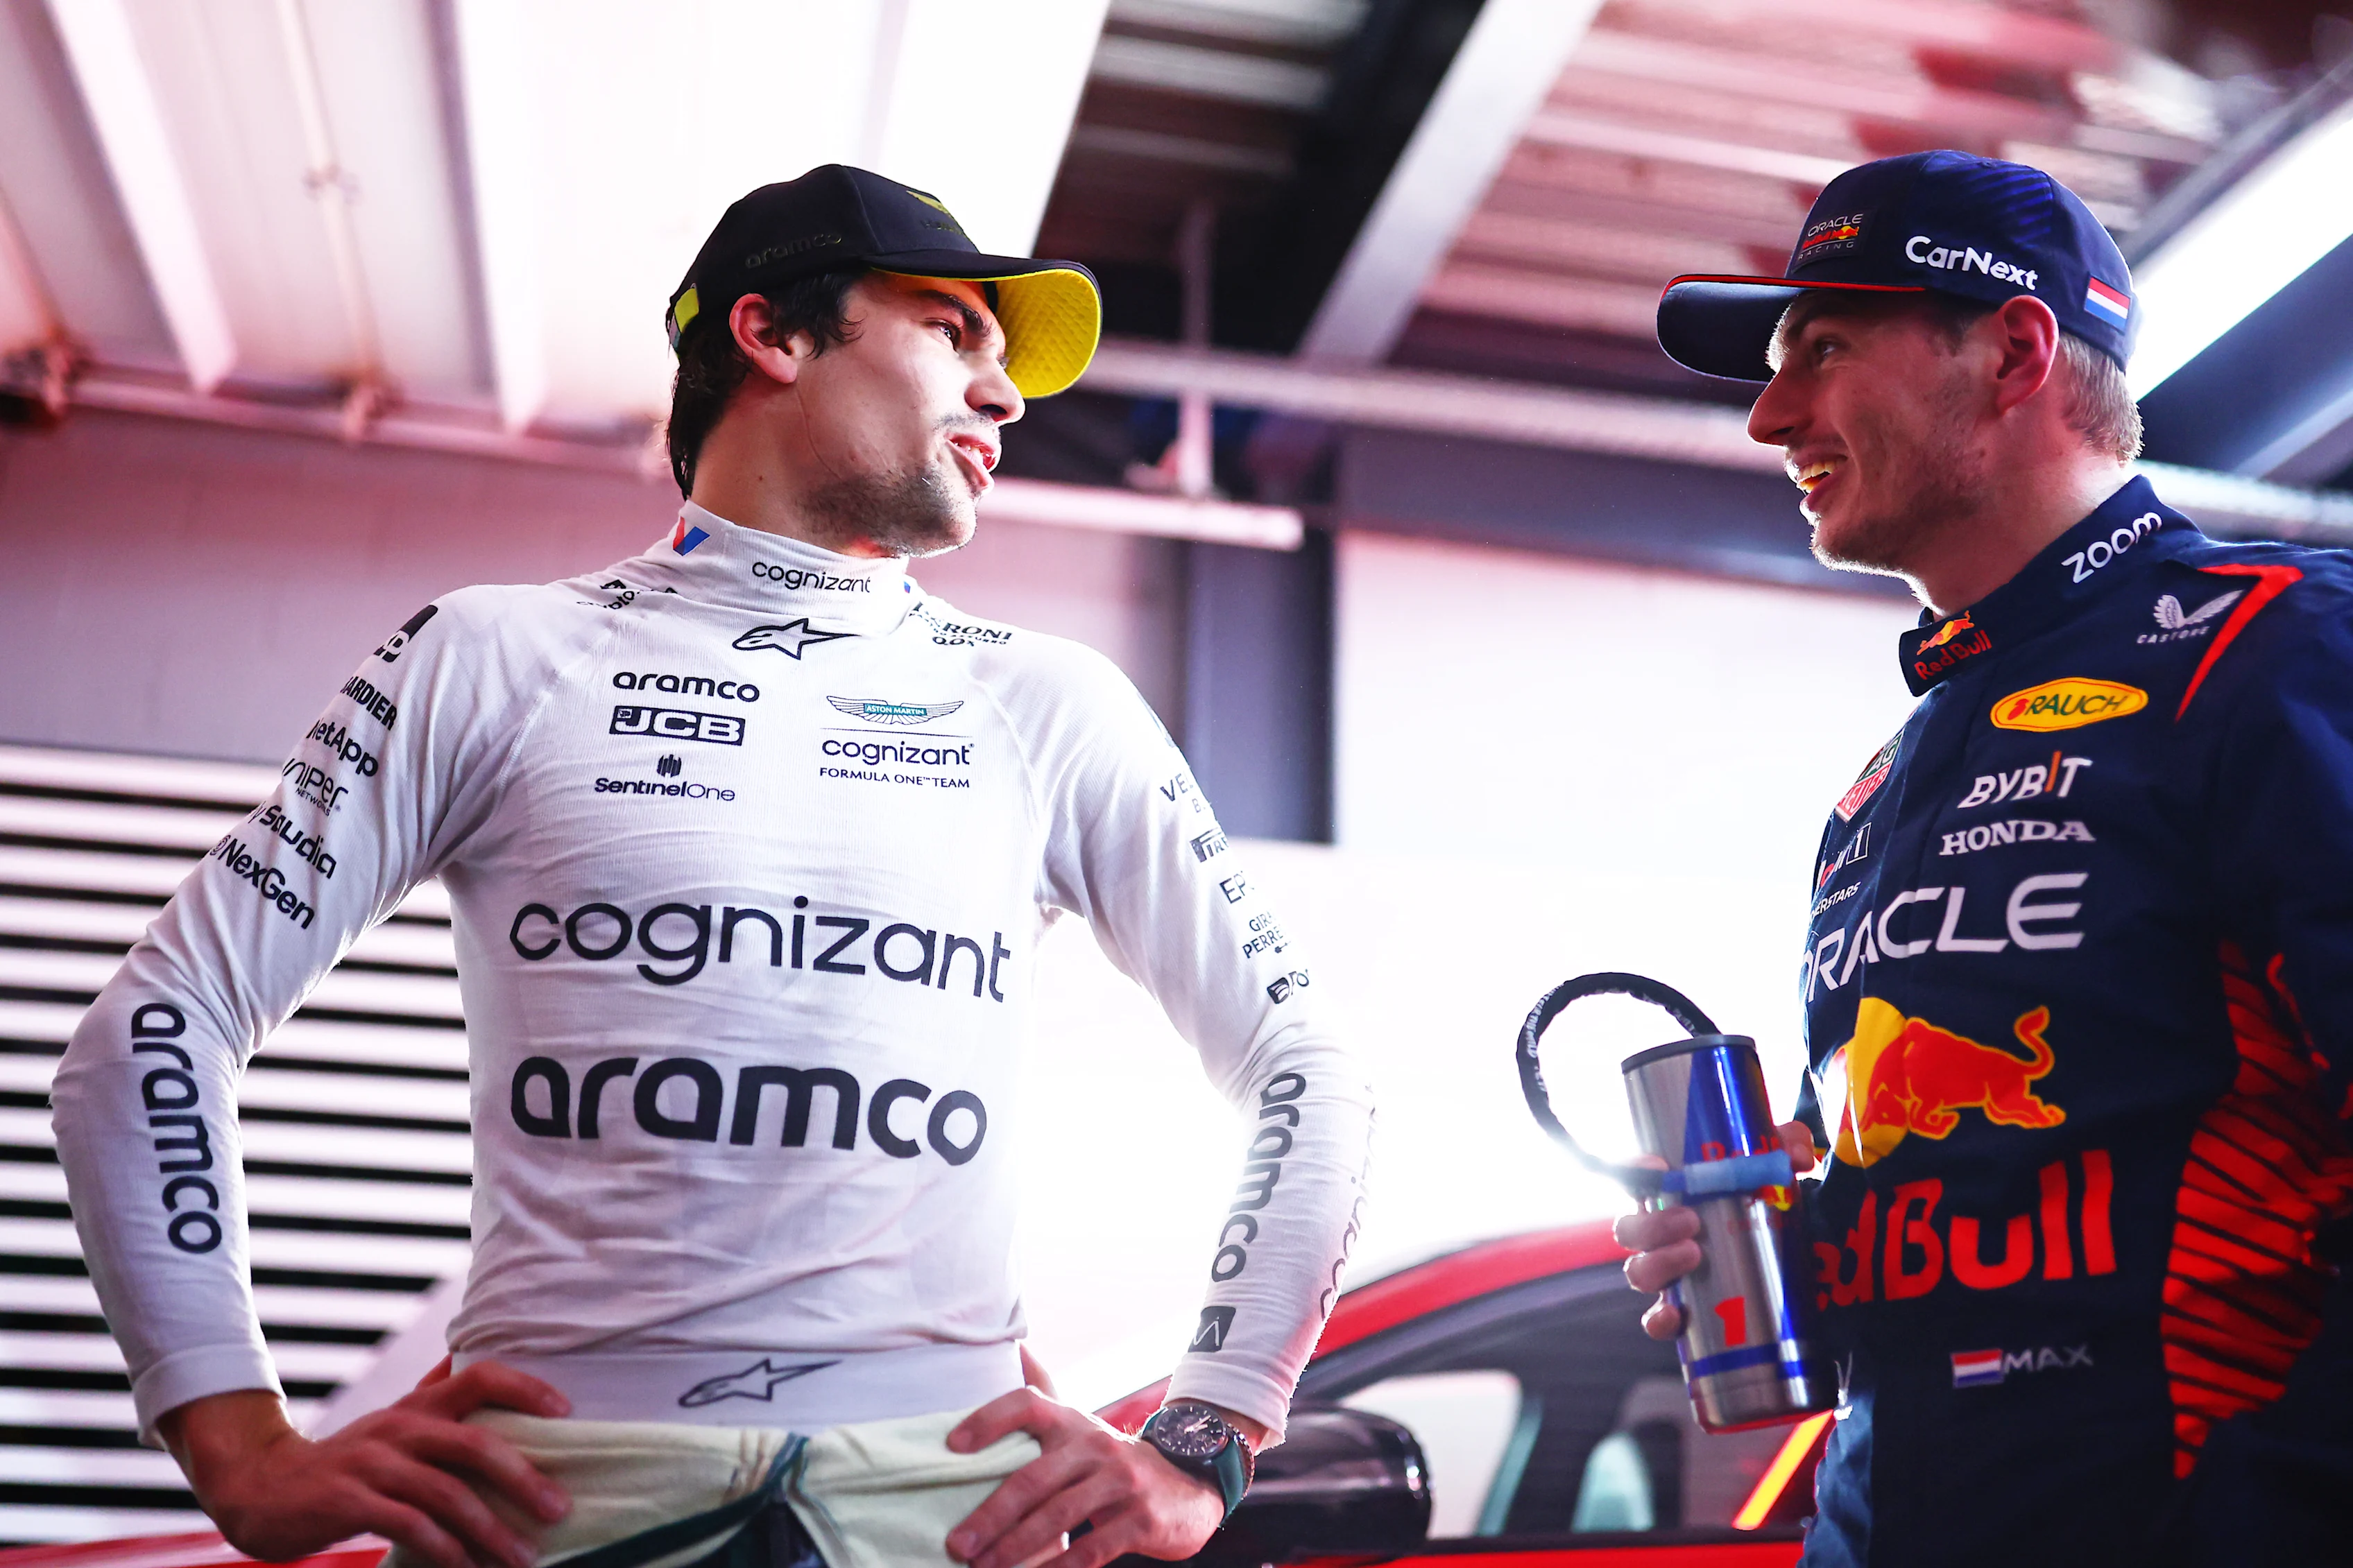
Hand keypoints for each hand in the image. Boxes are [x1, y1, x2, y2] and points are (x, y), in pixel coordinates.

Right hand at [158, 1360, 571, 1567]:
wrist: (264, 1488)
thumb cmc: (349, 1461)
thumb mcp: (396, 1424)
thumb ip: (437, 1398)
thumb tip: (482, 1366)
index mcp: (418, 1406)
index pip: (479, 1375)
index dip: (525, 1387)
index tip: (567, 1409)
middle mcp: (400, 1427)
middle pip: (474, 1444)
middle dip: (523, 1478)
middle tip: (558, 1508)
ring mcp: (373, 1463)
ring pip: (446, 1494)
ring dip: (489, 1529)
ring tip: (522, 1556)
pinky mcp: (348, 1500)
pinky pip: (407, 1524)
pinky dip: (442, 1548)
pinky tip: (465, 1566)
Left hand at [944, 1389, 1254, 1567]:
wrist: (1189, 1485)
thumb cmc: (1113, 1463)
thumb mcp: (1081, 1429)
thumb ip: (1045, 1400)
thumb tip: (1015, 1348)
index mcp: (1073, 1422)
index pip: (1028, 1403)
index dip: (989, 1419)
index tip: (952, 1446)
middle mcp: (1096, 1445)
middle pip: (1034, 1477)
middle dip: (991, 1514)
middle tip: (959, 1543)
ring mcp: (1122, 1481)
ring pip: (1059, 1516)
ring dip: (1016, 1546)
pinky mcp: (1141, 1518)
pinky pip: (1092, 1549)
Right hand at [1612, 1120, 1817, 1340]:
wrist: (1795, 1260)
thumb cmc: (1766, 1203)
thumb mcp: (1777, 1168)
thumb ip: (1787, 1145)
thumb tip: (1795, 1155)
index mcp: (1673, 1195)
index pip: (1636, 1178)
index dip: (1634, 1170)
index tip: (1658, 1167)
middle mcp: (1661, 1235)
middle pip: (1630, 1229)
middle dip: (1652, 1224)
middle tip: (1691, 1221)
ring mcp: (1669, 1274)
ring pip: (1637, 1272)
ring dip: (1656, 1264)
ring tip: (1694, 1255)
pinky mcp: (1684, 1310)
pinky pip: (1656, 1321)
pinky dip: (1659, 1319)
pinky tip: (1676, 1315)